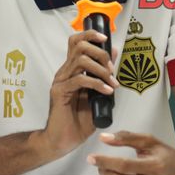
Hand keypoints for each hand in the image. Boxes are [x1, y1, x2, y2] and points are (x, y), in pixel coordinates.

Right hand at [42, 30, 119, 158]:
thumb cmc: (78, 120)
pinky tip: (107, 91)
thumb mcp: (98, 94)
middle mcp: (65, 72)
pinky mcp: (60, 92)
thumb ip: (104, 74)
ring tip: (111, 82)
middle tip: (111, 68)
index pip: (76, 41)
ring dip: (101, 69)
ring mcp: (61, 80)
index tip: (105, 38)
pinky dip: (97, 84)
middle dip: (100, 52)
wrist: (62, 140)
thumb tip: (114, 53)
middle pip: (79, 44)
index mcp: (72, 70)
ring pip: (81, 60)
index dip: (90, 34)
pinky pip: (80, 80)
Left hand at [87, 131, 174, 174]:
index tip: (92, 157)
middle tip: (96, 162)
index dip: (106, 161)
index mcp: (153, 166)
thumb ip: (127, 138)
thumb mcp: (149, 141)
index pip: (124, 165)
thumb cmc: (166, 155)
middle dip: (104, 170)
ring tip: (104, 168)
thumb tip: (105, 138)